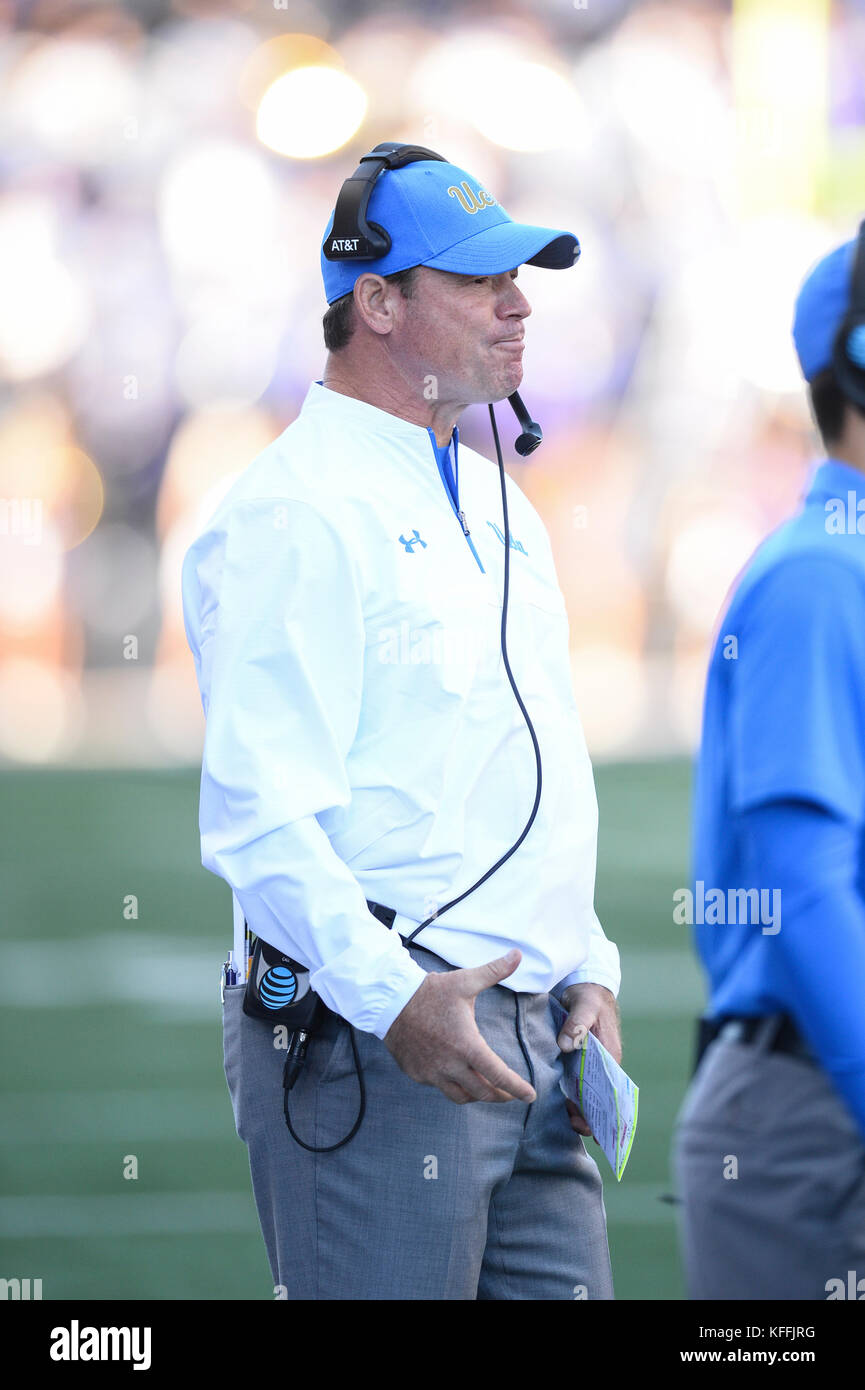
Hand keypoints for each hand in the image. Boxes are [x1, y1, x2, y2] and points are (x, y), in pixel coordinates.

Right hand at [384, 949, 536, 1105]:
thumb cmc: (430, 992)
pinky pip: (440, 1087)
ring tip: (486, 1088)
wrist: (390, 1002)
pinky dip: (453, 1085)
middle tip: (510, 1093)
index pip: (498, 1075)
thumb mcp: (465, 981)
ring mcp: (432, 1072)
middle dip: (500, 1095)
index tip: (531, 1096)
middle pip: (483, 1092)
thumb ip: (494, 971)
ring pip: (461, 1096)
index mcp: (467, 1045)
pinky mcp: (417, 1074)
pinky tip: (457, 1075)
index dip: (517, 1088)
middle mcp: (450, 1065)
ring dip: (477, 1095)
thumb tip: (518, 954)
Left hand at [556, 982, 620, 1136]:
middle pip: (600, 1097)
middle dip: (590, 1116)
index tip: (597, 1127)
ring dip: (579, 1109)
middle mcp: (604, 1064)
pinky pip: (577, 1084)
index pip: (611, 1090)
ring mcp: (592, 1065)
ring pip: (588, 1094)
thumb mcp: (585, 1006)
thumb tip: (567, 1046)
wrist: (586, 988)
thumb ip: (577, 1024)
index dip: (606, 1111)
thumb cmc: (589, 997)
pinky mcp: (579, 1061)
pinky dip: (572, 1097)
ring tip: (566, 1118)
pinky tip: (560, 1105)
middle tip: (574, 1124)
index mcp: (611, 1055)